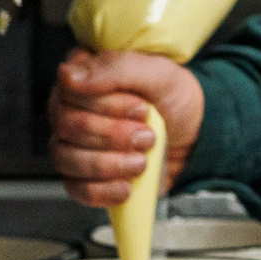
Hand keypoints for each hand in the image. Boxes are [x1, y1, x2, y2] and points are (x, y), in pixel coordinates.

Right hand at [48, 48, 204, 208]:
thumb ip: (116, 68)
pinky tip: (125, 186)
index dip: (108, 105)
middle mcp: (70, 108)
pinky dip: (102, 190)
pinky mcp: (82, 175)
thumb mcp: (157, 73)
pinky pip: (74, 188)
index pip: (71, 92)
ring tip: (140, 161)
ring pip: (66, 159)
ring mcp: (72, 143)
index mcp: (83, 77)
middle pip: (68, 127)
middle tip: (147, 136)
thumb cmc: (172, 98)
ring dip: (108, 164)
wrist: (194, 134)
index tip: (143, 109)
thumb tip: (69, 76)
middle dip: (113, 135)